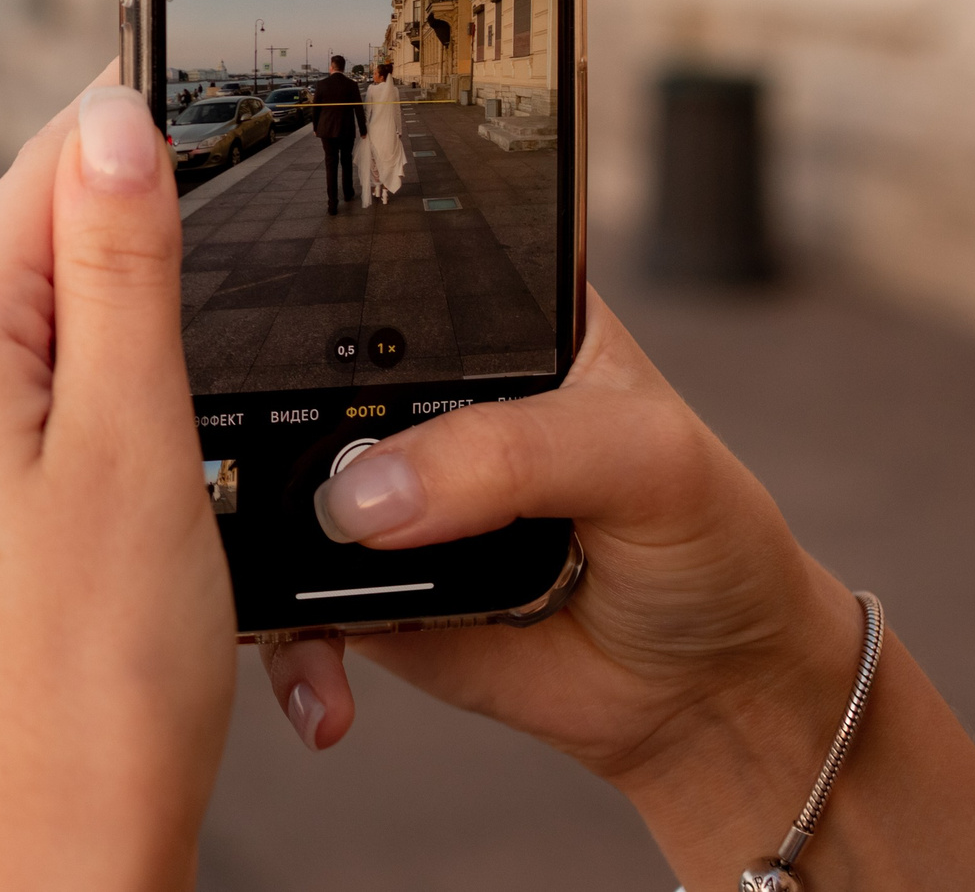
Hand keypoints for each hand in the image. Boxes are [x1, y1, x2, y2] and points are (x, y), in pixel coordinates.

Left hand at [0, 78, 232, 891]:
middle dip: (161, 262)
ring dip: (160, 362)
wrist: (52, 855)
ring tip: (223, 435)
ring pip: (68, 345)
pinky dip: (136, 433)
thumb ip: (122, 266)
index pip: (43, 172)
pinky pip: (59, 426)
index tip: (244, 115)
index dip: (143, 137)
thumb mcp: (134, 438)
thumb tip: (108, 112)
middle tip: (264, 293)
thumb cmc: (96, 673)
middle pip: (54, 253)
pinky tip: (190, 484)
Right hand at [262, 293, 840, 774]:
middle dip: (265, 438)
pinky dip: (292, 646)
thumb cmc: (705, 542)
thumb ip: (515, 452)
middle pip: (299, 388)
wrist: (710, 693)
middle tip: (308, 498)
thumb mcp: (644, 460)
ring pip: (276, 500)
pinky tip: (330, 684)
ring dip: (267, 552)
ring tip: (322, 595)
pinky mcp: (363, 589)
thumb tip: (368, 492)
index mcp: (484, 321)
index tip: (266, 338)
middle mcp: (416, 402)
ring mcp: (381, 496)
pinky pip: (287, 608)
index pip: (379, 281)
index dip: (321, 297)